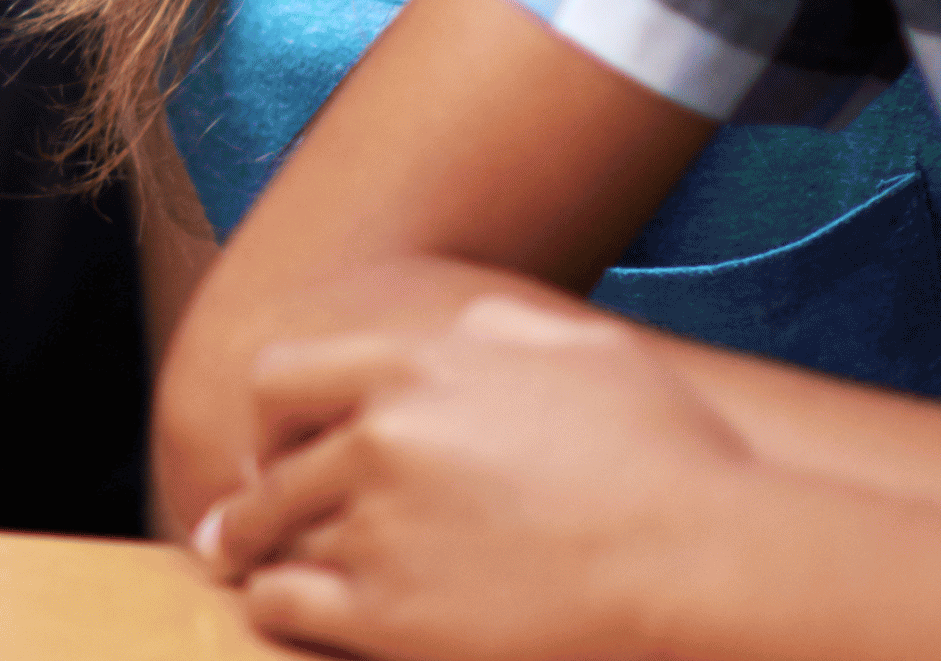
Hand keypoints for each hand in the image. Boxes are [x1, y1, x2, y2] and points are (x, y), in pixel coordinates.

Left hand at [202, 289, 746, 658]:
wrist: (700, 560)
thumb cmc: (666, 455)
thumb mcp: (583, 351)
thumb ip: (499, 329)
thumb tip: (461, 326)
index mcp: (411, 366)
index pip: (281, 379)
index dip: (275, 420)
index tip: (279, 447)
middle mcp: (376, 439)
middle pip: (272, 468)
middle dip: (259, 496)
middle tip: (241, 523)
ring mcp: (374, 528)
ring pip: (272, 537)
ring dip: (267, 553)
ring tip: (254, 568)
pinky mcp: (383, 614)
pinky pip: (282, 604)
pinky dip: (276, 606)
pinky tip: (288, 610)